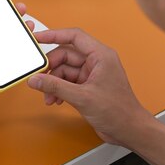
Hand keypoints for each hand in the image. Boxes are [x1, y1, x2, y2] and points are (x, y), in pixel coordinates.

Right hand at [27, 28, 153, 146]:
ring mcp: (92, 74)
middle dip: (51, 68)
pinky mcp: (88, 86)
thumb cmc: (119, 111)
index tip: (38, 38)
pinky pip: (67, 82)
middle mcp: (96, 62)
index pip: (74, 36)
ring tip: (48, 97)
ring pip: (64, 70)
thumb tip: (36, 79)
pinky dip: (59, 89)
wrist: (129, 130)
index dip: (54, 34)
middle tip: (39, 79)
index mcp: (101, 55)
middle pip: (65, 55)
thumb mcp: (82, 97)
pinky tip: (56, 100)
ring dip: (53, 83)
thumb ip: (55, 87)